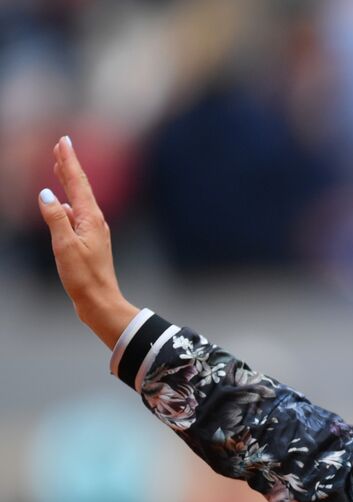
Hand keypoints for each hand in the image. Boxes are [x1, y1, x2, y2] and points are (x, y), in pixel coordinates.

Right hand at [36, 136, 136, 348]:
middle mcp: (95, 221)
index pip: (78, 183)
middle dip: (69, 165)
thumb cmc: (84, 278)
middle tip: (62, 145)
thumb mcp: (65, 246)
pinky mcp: (89, 242)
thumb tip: (45, 194)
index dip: (69, 161)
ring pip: (78, 199)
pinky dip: (67, 202)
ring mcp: (93, 231)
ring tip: (59, 166)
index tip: (64, 141)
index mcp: (90, 219)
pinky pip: (76, 214)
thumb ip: (55, 218)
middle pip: (80, 187)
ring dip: (68, 181)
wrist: (100, 302)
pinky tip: (61, 202)